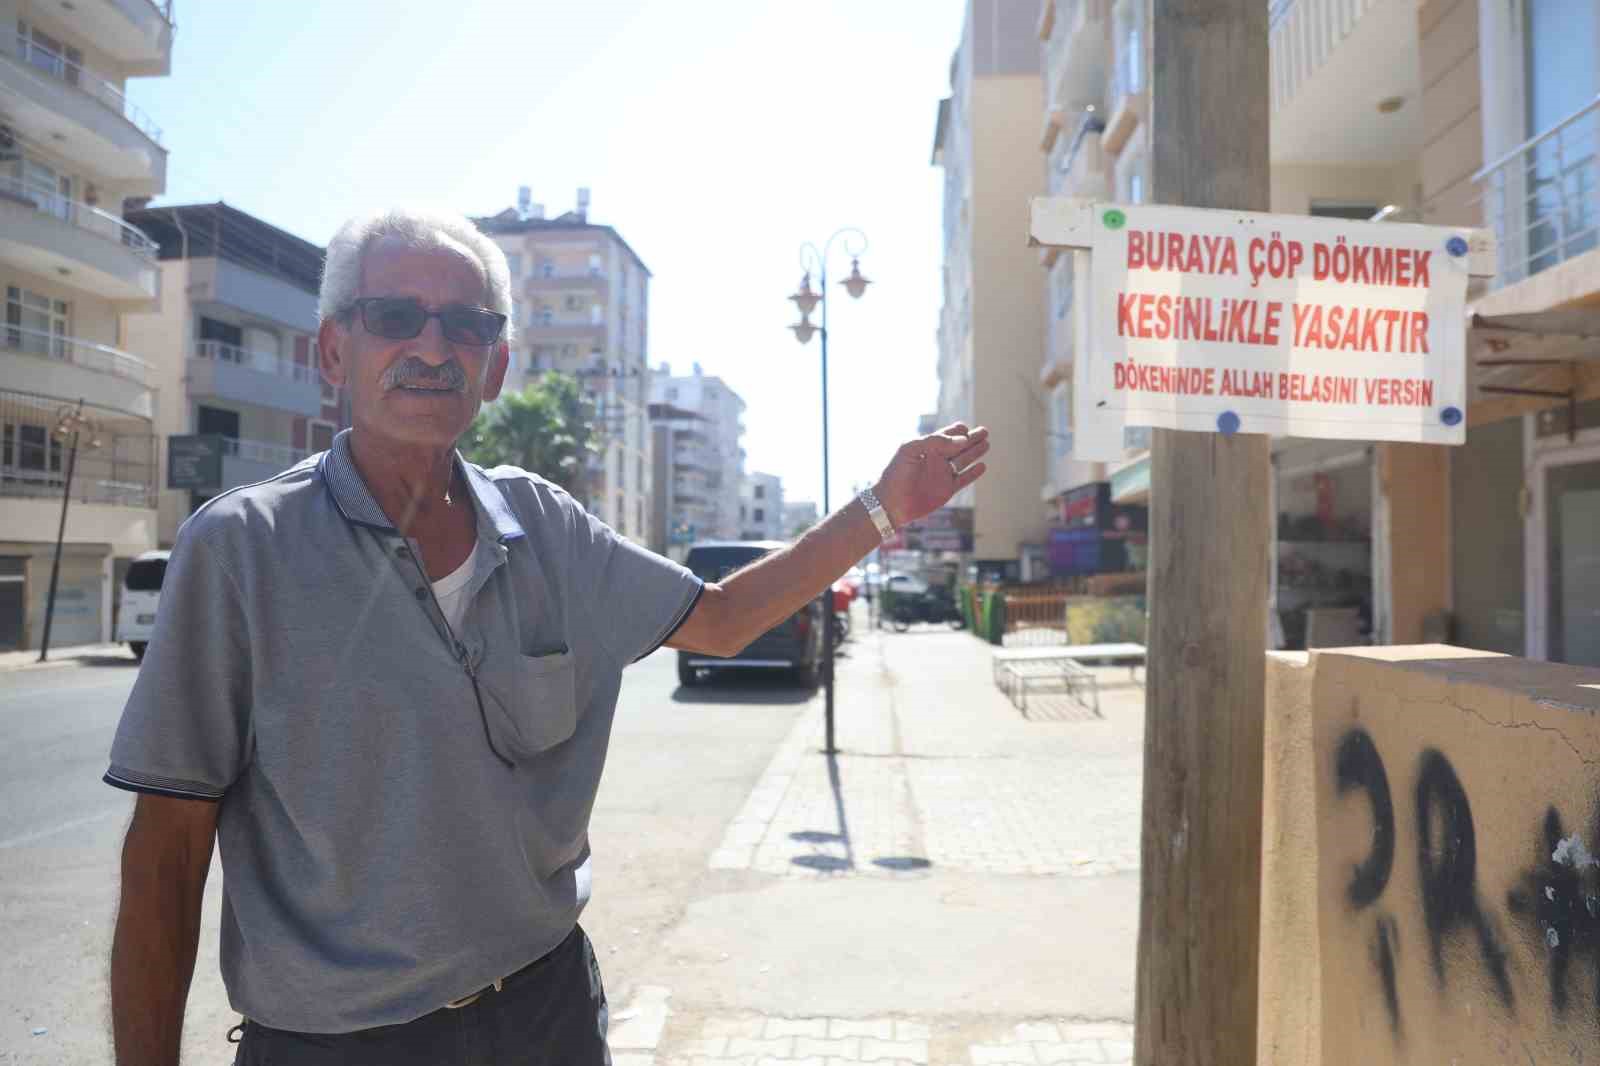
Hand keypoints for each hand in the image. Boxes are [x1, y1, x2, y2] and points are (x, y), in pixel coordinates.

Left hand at [872, 423, 990, 528]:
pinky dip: (973, 473)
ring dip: (975, 452)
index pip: (946, 435)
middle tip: (984, 430)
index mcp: (926, 448)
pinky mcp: (946, 490)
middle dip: (971, 438)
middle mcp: (936, 460)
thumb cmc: (895, 474)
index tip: (964, 428)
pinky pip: (963, 479)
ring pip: (963, 460)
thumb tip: (962, 440)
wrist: (890, 503)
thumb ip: (934, 441)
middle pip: (959, 446)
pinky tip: (982, 466)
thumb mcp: (910, 450)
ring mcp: (942, 475)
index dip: (956, 430)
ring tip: (986, 443)